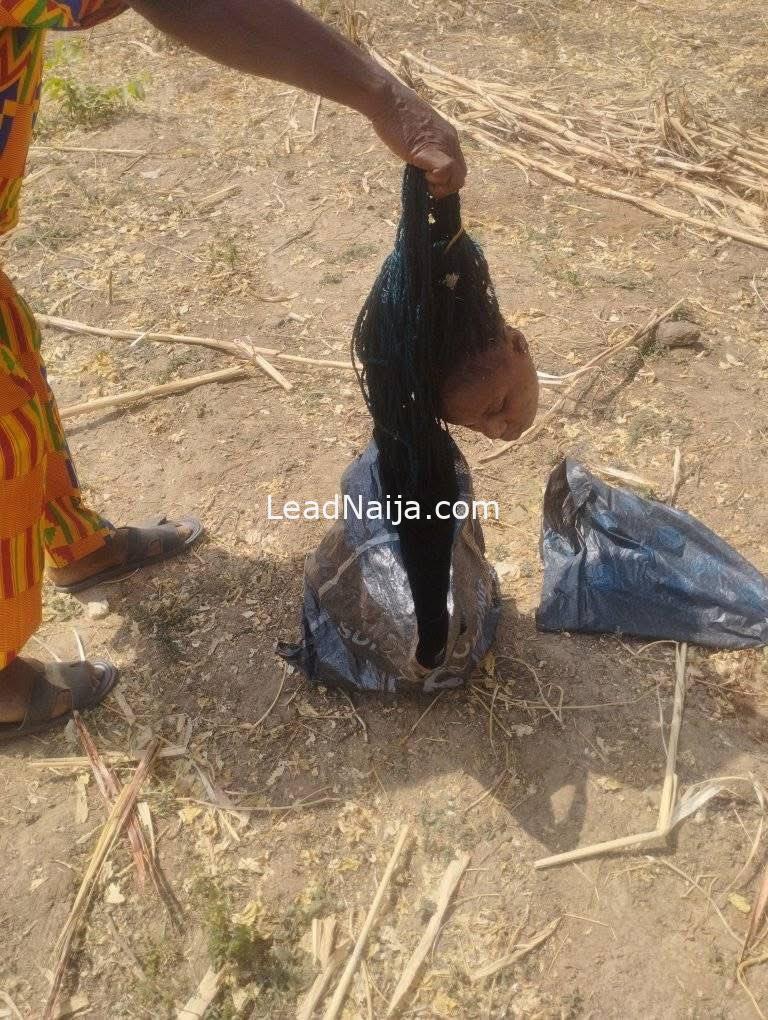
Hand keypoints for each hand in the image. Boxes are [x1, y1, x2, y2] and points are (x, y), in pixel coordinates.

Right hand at [369, 82, 466, 196]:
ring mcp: (442, 145)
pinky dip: (436, 180)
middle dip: (445, 187)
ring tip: (425, 180)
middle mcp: (450, 141)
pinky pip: (446, 172)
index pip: (458, 166)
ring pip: (458, 178)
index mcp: (448, 136)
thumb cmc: (396, 113)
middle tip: (427, 184)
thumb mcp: (417, 131)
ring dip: (442, 187)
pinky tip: (422, 174)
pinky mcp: (430, 150)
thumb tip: (421, 161)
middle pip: (461, 174)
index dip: (446, 179)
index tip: (429, 179)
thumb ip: (425, 145)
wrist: (388, 99)